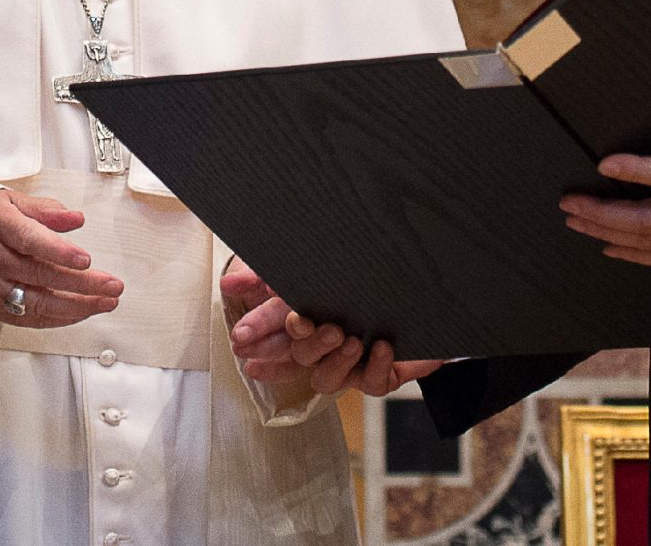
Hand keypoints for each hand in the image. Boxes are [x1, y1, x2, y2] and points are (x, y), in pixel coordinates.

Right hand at [0, 188, 124, 326]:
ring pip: (36, 303)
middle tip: (112, 286)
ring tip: (104, 302)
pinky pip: (26, 319)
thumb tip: (75, 219)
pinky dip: (57, 318)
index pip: (29, 240)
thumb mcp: (11, 201)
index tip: (86, 259)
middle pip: (39, 275)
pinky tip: (79, 312)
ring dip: (76, 306)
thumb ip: (45, 210)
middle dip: (82, 284)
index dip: (59, 251)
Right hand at [223, 265, 439, 396]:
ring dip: (334, 359)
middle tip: (306, 323)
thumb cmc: (359, 276)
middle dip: (301, 342)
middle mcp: (325, 350)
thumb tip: (227, 282)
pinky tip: (380, 346)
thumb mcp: (308, 267)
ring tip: (346, 337)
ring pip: (329, 379)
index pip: (272, 337)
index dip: (257, 340)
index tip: (241, 340)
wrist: (423, 289)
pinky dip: (376, 367)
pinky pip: (374, 383)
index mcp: (305, 326)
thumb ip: (266, 275)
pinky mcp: (383, 373)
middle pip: (300, 357)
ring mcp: (352, 364)